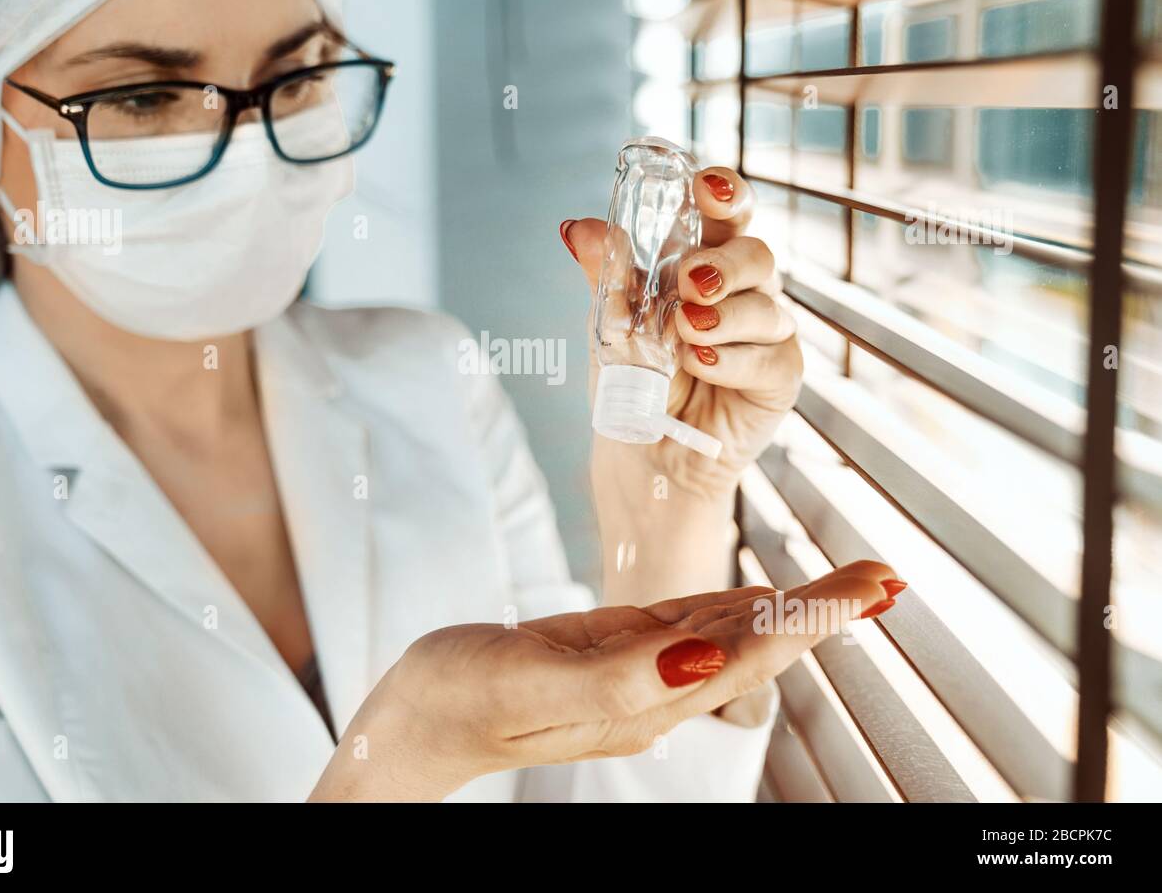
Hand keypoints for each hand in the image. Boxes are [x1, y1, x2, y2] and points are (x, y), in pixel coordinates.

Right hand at [308, 560, 899, 800]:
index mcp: (642, 700)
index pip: (748, 658)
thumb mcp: (530, 683)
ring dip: (793, 610)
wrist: (414, 719)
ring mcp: (633, 672)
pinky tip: (761, 599)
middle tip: (883, 578)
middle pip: (757, 648)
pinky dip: (734, 609)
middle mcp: (652, 690)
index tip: (870, 593)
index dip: (813, 623)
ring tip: (848, 585)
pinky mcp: (608, 652)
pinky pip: (687, 627)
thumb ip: (618, 677)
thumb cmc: (458, 699)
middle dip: (824, 613)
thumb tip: (701, 659)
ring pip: (731, 636)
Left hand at [561, 166, 801, 603]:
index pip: (726, 213)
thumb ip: (604, 274)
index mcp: (704, 262)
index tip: (703, 186)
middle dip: (724, 262)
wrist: (641, 453)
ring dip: (723, 314)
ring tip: (684, 333)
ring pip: (768, 303)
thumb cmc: (631, 381)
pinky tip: (702, 363)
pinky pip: (770, 355)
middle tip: (689, 281)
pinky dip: (733, 357)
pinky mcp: (780, 376)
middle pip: (757, 252)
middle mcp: (743, 291)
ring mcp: (767, 332)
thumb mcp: (609, 323)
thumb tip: (574, 228)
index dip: (723, 192)